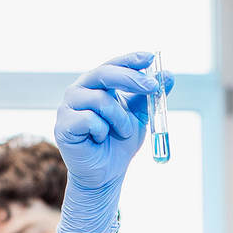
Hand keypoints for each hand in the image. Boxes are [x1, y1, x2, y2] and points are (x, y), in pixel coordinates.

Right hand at [54, 51, 172, 232]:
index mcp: (96, 85)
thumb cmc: (119, 143)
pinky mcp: (63, 126)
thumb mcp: (139, 117)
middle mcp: (79, 90)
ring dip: (120, 118)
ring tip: (121, 132)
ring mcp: (68, 107)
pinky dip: (102, 132)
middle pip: (104, 73)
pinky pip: (89, 120)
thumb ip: (149, 96)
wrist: (106, 174)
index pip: (113, 64)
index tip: (150, 58)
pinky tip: (99, 140)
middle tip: (152, 88)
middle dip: (131, 79)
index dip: (131, 60)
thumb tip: (169, 74)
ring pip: (100, 100)